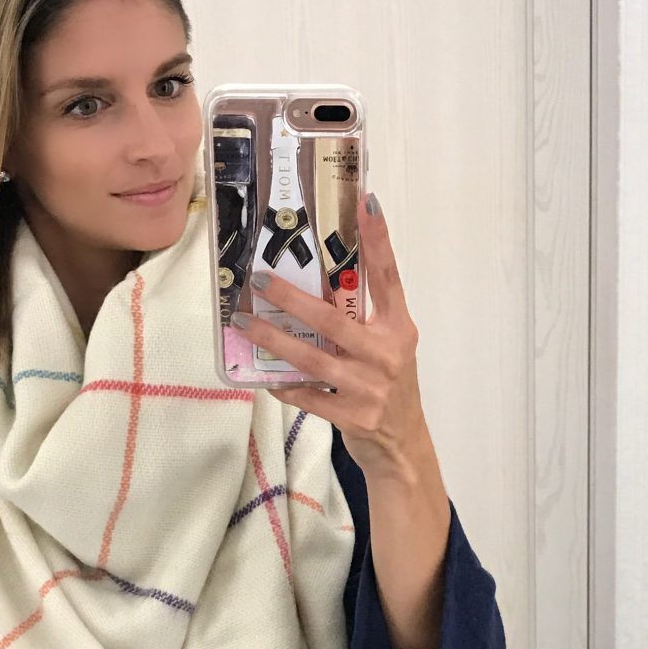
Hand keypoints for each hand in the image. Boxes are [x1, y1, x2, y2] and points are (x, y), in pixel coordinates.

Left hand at [235, 193, 431, 478]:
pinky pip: (307, 396)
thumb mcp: (387, 348)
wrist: (402, 446)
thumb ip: (362, 320)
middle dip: (292, 299)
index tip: (365, 202)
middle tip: (260, 280)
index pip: (388, 276)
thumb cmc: (388, 387)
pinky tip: (264, 376)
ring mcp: (370, 387)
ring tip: (245, 324)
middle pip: (333, 320)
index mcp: (398, 328)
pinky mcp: (353, 416)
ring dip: (274, 340)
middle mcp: (387, 353)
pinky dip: (284, 385)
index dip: (378, 239)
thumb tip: (313, 285)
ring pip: (312, 359)